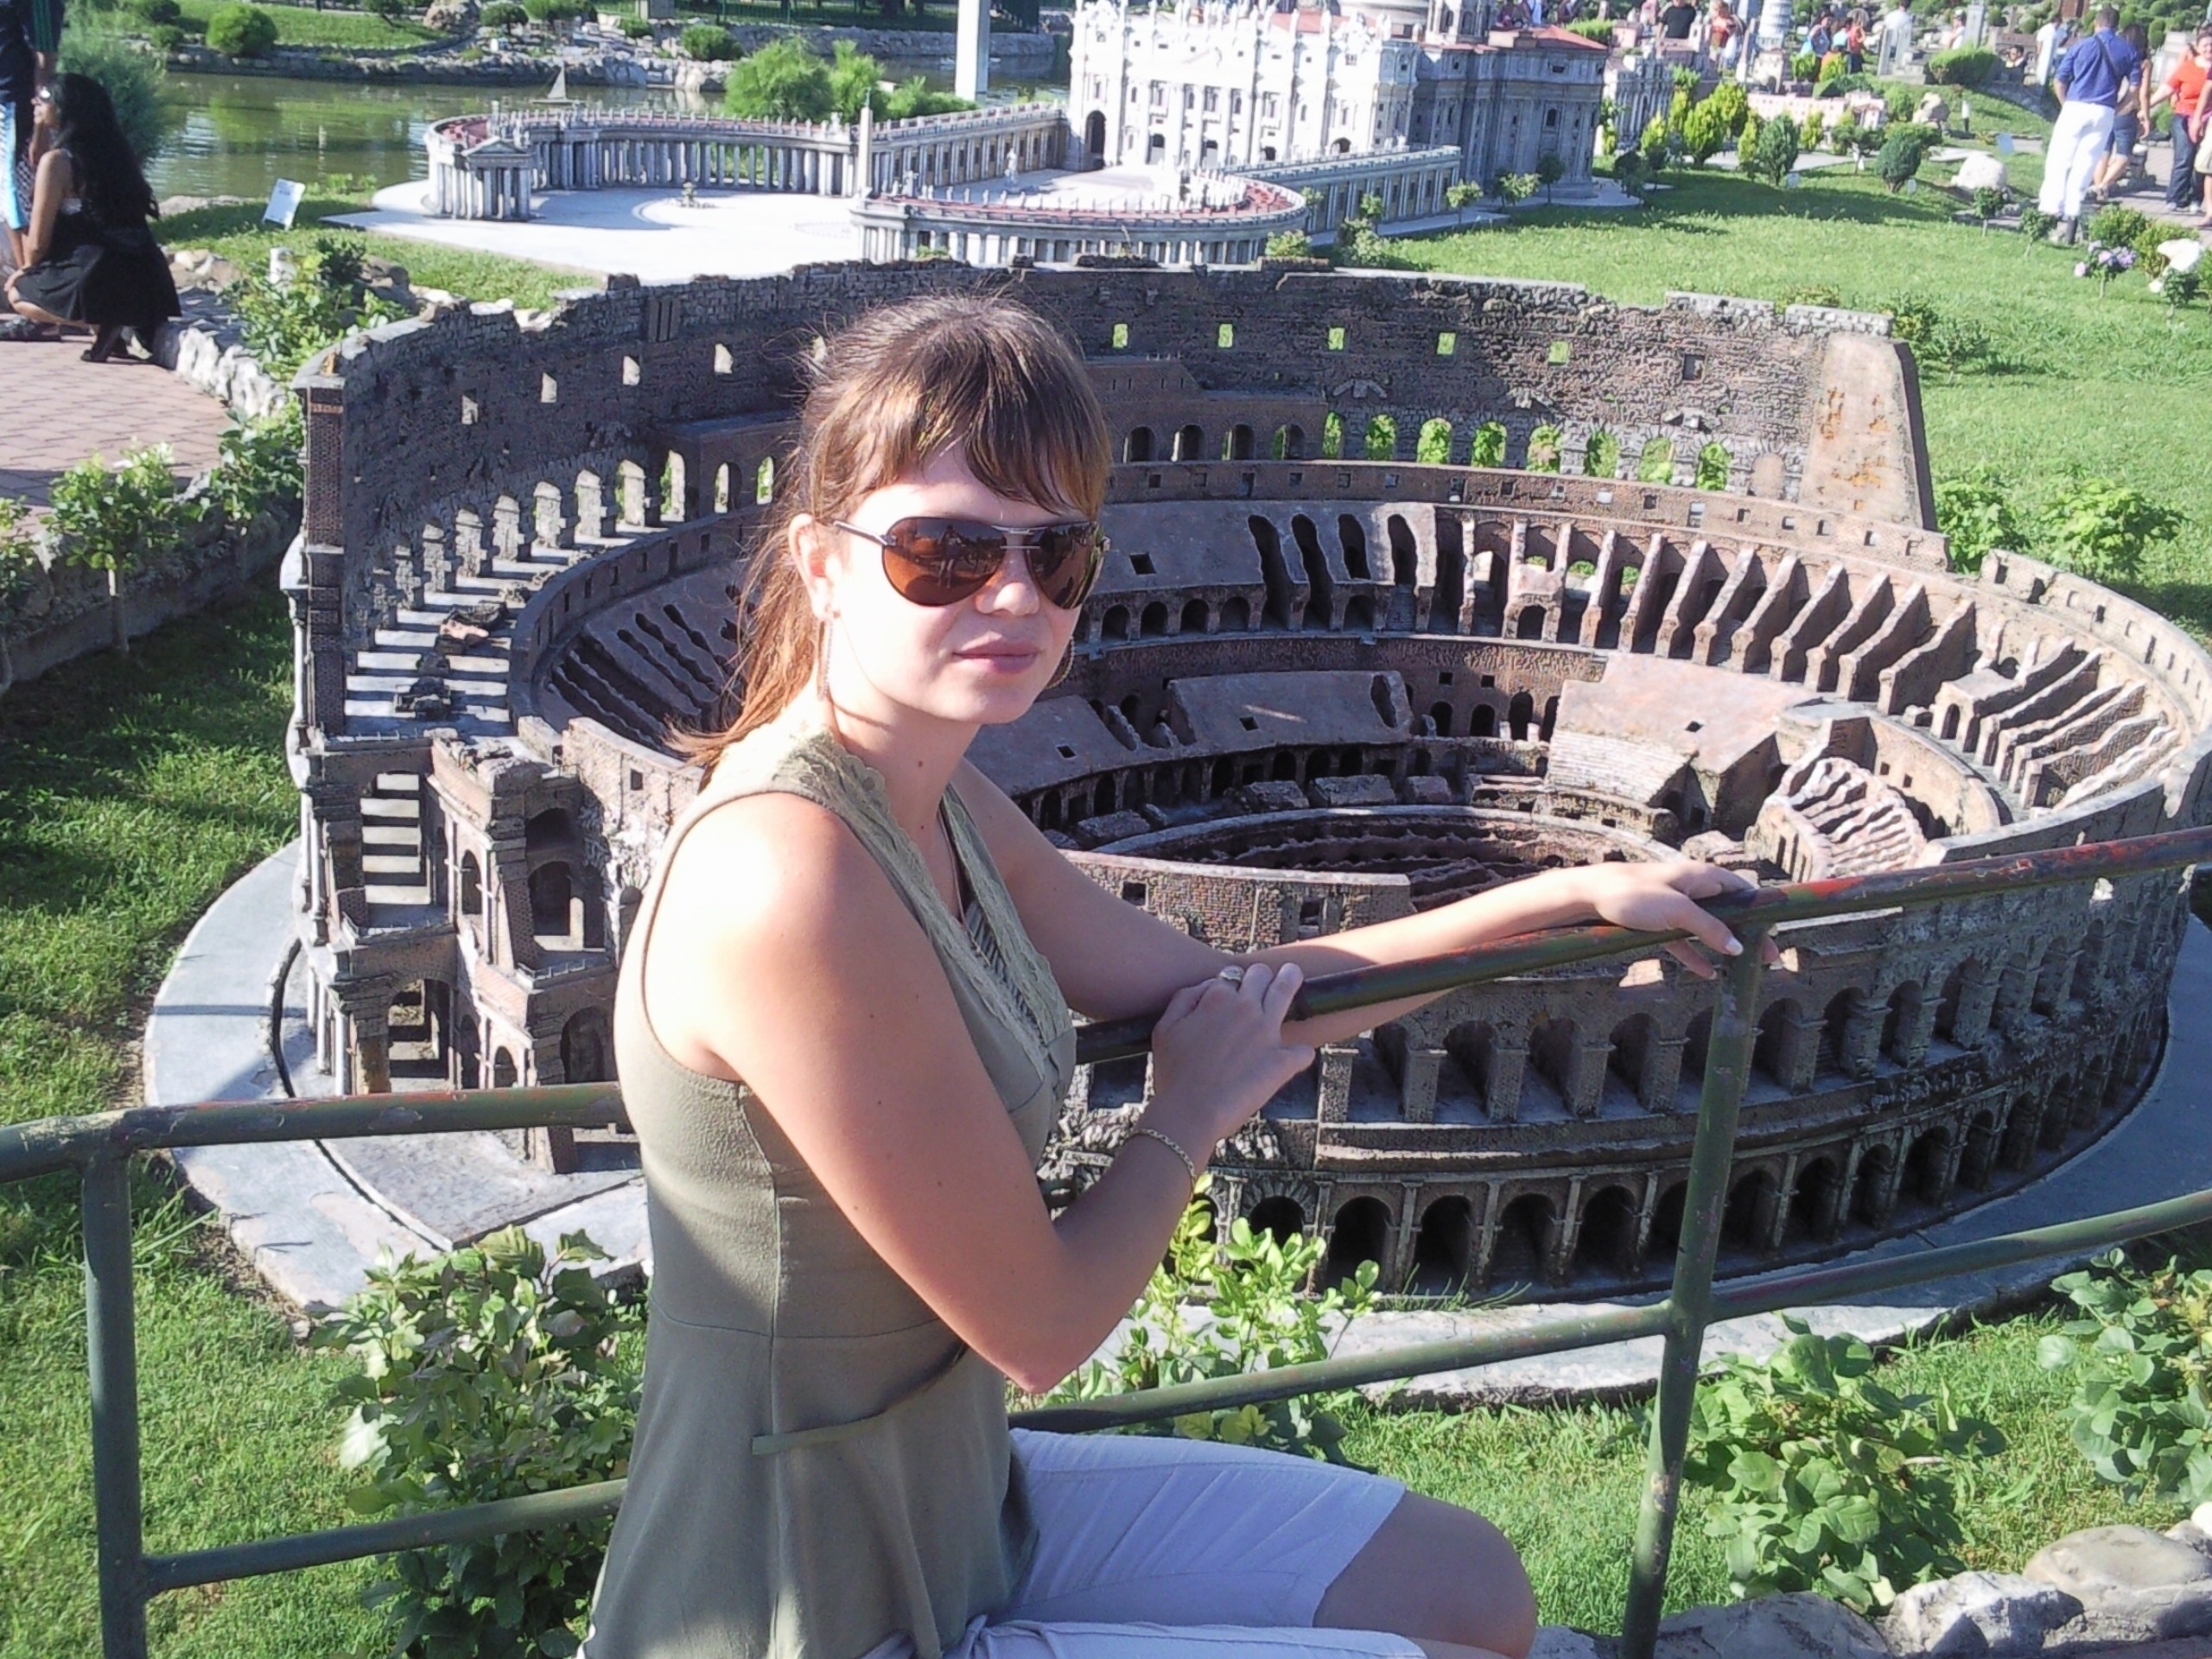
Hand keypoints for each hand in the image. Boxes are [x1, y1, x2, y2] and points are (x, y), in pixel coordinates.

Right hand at [1145, 961, 1315, 1154]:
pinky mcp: (1283, 1060)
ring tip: (1293, 975)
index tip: (1233, 994)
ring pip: (1287, 990)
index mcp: (1216, 998)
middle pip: (1262, 974)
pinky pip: (1303, 1050)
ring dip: (1291, 979)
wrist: (1190, 1113)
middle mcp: (1245, 1008)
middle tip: (1268, 978)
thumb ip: (1186, 997)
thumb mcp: (1164, 1028)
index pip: (1233, 975)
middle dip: (1263, 976)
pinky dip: (1298, 1055)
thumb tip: (1210, 986)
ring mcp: (1267, 1032)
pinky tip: (1291, 1061)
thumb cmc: (1173, 1074)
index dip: (1233, 983)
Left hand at [1560, 861, 1779, 978]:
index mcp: (1703, 877)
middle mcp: (1693, 888)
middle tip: (1767, 958)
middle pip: (1729, 912)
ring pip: (1708, 928)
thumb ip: (1709, 928)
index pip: (1744, 892)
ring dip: (1725, 947)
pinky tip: (1708, 973)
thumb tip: (1738, 947)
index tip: (1775, 935)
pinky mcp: (1658, 921)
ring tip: (1744, 967)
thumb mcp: (1678, 911)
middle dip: (1748, 934)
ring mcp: (1676, 905)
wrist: (1590, 895)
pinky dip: (1697, 955)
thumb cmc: (1633, 894)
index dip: (1762, 913)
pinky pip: (1684, 939)